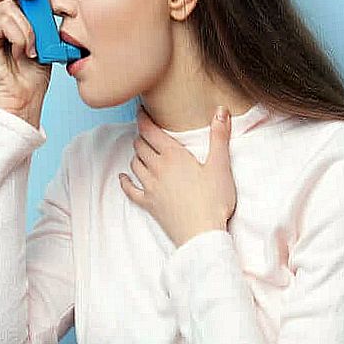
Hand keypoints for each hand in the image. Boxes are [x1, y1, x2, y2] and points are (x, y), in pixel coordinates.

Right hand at [0, 0, 51, 119]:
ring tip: (34, 45)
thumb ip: (41, 9)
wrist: (25, 98)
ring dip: (28, 23)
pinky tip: (25, 51)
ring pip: (5, 2)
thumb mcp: (46, 32)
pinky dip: (22, 34)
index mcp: (7, 8)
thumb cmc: (35, 69)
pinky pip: (4, 19)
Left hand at [119, 104, 237, 248]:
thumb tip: (220, 109)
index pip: (150, 131)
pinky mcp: (149, 204)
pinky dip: (125, 182)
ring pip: (135, 164)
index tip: (140, 110)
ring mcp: (150, 187)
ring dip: (137, 155)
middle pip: (140, 146)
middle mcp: (157, 168)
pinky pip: (130, 190)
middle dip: (142, 136)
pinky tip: (123, 178)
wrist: (202, 234)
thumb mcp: (221, 165)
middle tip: (148, 131)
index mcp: (173, 156)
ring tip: (143, 150)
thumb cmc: (214, 200)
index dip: (143, 118)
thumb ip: (219, 136)